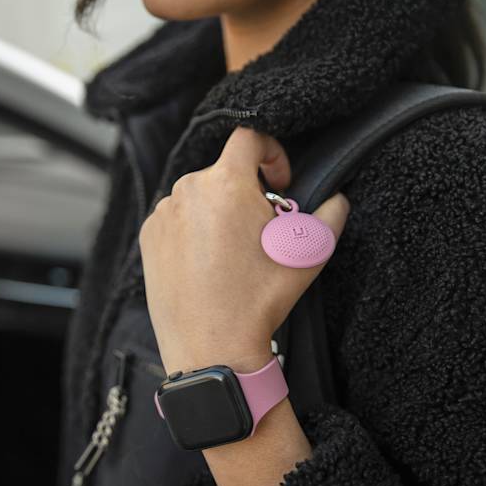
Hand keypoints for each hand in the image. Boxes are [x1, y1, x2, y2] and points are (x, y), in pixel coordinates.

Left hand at [139, 127, 349, 374]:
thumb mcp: (307, 257)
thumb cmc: (259, 301)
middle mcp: (188, 190)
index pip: (249, 138)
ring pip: (199, 196)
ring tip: (232, 251)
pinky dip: (193, 229)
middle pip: (224, 172)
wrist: (212, 347)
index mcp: (227, 184)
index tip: (279, 183)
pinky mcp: (148, 237)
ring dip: (219, 211)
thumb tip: (337, 200)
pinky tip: (207, 262)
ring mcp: (163, 214)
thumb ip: (329, 217)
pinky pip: (176, 218)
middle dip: (246, 192)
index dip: (271, 153)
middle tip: (261, 230)